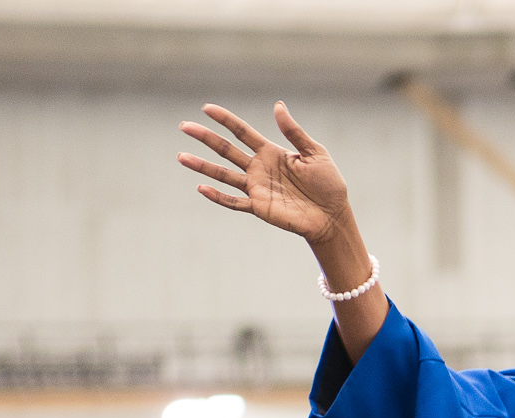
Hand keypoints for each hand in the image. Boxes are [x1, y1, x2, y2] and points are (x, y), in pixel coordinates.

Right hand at [178, 102, 351, 245]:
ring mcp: (257, 188)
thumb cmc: (328, 184)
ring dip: (202, 166)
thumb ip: (294, 132)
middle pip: (226, 149)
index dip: (225, 120)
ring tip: (181, 156)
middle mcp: (259, 168)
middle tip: (184, 125)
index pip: (242, 132)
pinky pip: (234, 202)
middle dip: (205, 137)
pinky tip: (201, 188)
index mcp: (271, 152)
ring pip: (223, 174)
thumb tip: (278, 105)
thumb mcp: (314, 153)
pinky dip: (218, 196)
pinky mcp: (260, 207)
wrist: (333, 216)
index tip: (207, 108)